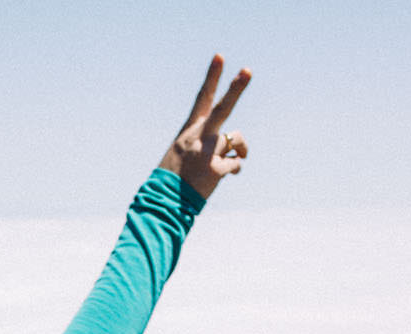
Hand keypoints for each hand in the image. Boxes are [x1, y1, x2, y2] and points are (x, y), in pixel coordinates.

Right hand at [158, 55, 251, 198]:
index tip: (220, 56)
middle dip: (236, 88)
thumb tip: (235, 146)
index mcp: (189, 131)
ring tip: (238, 156)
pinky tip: (224, 175)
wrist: (164, 201)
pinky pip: (236, 164)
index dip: (212, 77)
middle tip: (247, 71)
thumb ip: (208, 143)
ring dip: (241, 148)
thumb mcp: (183, 154)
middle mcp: (198, 137)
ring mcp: (207, 152)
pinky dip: (234, 168)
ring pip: (236, 139)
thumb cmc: (175, 177)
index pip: (202, 98)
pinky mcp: (215, 169)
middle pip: (223, 109)